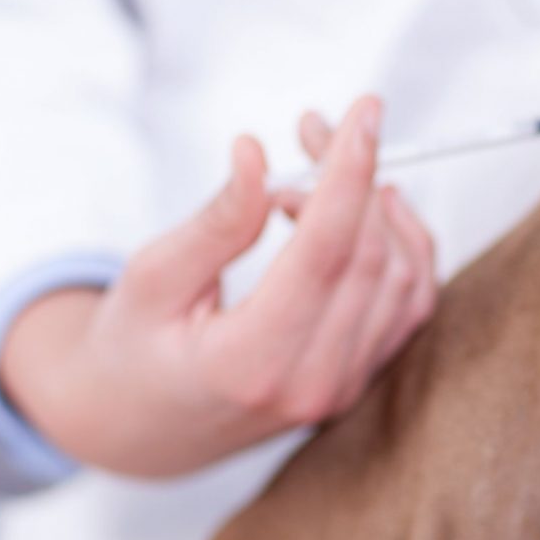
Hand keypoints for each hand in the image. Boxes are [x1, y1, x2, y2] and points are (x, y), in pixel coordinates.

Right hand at [0, 94, 437, 477]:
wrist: (137, 429)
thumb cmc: (130, 350)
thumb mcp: (151, 279)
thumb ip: (215, 222)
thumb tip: (257, 151)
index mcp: (249, 363)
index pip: (326, 253)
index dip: (350, 172)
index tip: (363, 110)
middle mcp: (310, 384)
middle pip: (370, 258)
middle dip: (353, 175)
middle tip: (310, 126)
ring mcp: (342, 389)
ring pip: (402, 278)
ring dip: (375, 206)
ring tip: (313, 171)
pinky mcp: (358, 381)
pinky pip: (409, 306)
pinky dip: (404, 247)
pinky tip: (371, 209)